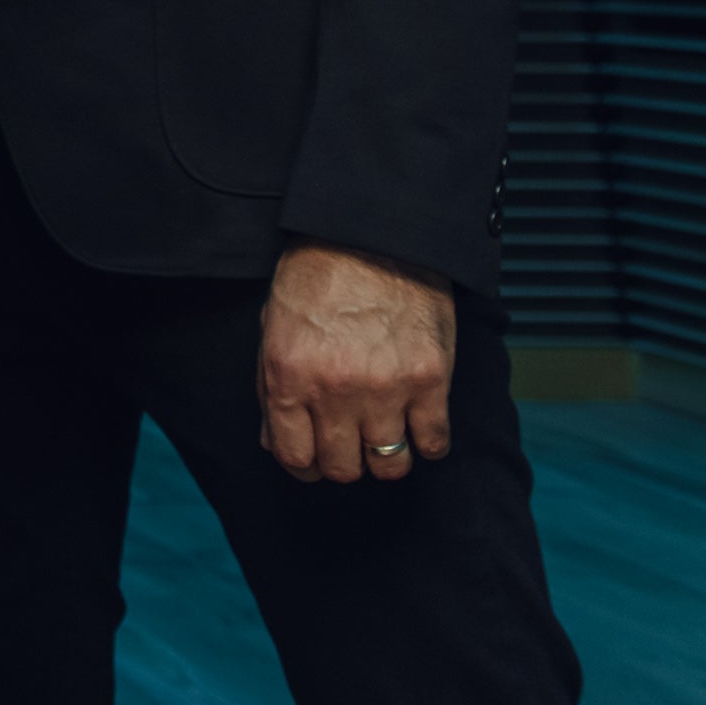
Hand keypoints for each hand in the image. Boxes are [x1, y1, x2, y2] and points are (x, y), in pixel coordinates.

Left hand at [258, 240, 455, 482]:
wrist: (372, 235)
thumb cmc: (316, 277)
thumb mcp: (274, 328)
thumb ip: (272, 390)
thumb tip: (276, 443)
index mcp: (289, 376)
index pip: (293, 456)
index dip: (303, 465)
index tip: (314, 458)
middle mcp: (335, 390)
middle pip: (342, 468)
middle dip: (342, 462)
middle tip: (349, 444)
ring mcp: (386, 388)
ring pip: (389, 465)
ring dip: (385, 457)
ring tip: (383, 435)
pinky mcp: (430, 380)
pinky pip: (434, 443)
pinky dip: (427, 442)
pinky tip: (418, 423)